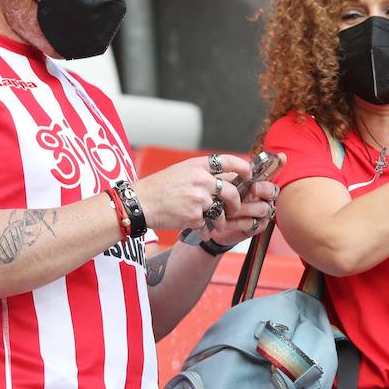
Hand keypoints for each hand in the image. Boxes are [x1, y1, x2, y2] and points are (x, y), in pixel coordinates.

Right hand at [133, 154, 250, 233]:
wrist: (139, 203)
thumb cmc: (158, 188)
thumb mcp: (181, 172)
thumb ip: (202, 174)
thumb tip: (224, 181)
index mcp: (197, 166)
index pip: (228, 161)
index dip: (243, 167)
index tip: (248, 174)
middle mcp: (201, 180)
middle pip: (232, 191)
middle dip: (236, 203)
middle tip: (234, 208)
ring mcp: (198, 198)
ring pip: (221, 211)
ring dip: (220, 220)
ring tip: (214, 223)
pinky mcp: (194, 216)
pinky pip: (206, 223)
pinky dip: (202, 226)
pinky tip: (192, 224)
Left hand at [207, 153, 285, 246]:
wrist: (208, 222)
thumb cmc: (217, 199)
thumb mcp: (222, 182)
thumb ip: (234, 174)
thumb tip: (245, 168)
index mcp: (255, 182)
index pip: (272, 171)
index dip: (278, 164)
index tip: (281, 158)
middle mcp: (261, 196)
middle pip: (272, 190)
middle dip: (262, 188)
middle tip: (252, 188)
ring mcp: (261, 212)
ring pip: (263, 208)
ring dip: (244, 208)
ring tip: (228, 210)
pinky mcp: (256, 227)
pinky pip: (254, 223)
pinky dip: (239, 222)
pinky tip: (228, 221)